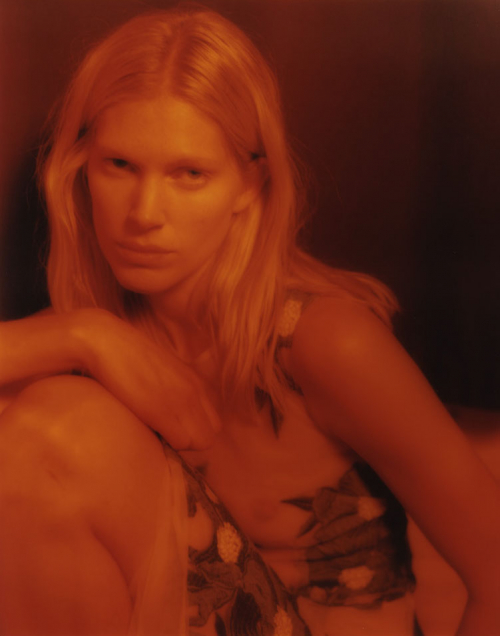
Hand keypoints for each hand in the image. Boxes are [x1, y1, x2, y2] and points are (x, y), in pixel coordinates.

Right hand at [70, 308, 220, 449]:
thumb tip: (173, 415)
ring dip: (179, 443)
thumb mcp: (161, 370)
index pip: (213, 423)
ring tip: (155, 432)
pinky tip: (147, 430)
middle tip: (164, 434)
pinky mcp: (163, 410)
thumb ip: (174, 388)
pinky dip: (166, 444)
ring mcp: (181, 399)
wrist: (104, 340)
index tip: (172, 429)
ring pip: (200, 442)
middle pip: (210, 435)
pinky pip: (181, 442)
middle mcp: (195, 390)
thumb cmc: (125, 357)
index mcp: (195, 381)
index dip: (194, 431)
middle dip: (190, 441)